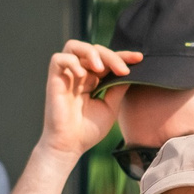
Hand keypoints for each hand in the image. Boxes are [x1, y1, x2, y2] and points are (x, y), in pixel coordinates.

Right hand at [37, 41, 138, 160]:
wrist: (70, 146)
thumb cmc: (88, 130)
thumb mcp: (110, 106)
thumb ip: (118, 88)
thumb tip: (131, 71)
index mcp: (92, 80)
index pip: (107, 60)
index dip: (123, 56)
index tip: (139, 58)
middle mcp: (79, 75)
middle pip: (94, 50)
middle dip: (111, 56)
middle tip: (123, 70)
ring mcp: (66, 76)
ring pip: (74, 47)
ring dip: (90, 52)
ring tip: (100, 68)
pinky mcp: (54, 80)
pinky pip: (58, 59)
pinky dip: (72, 62)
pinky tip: (83, 76)